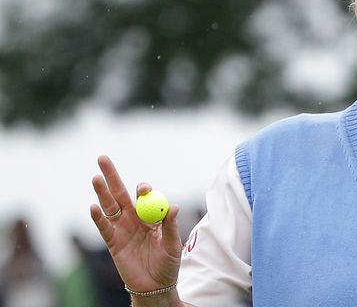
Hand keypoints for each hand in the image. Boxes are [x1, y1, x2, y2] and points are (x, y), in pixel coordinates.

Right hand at [90, 155, 181, 293]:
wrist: (156, 286)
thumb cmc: (168, 264)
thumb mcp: (173, 245)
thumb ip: (171, 226)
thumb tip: (175, 207)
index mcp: (152, 216)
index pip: (145, 196)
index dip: (143, 189)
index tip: (143, 188)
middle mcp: (134, 219)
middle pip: (120, 194)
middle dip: (112, 176)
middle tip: (103, 159)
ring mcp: (122, 229)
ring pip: (109, 207)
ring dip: (102, 192)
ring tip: (95, 177)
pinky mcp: (113, 243)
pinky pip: (104, 228)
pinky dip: (98, 218)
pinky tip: (93, 207)